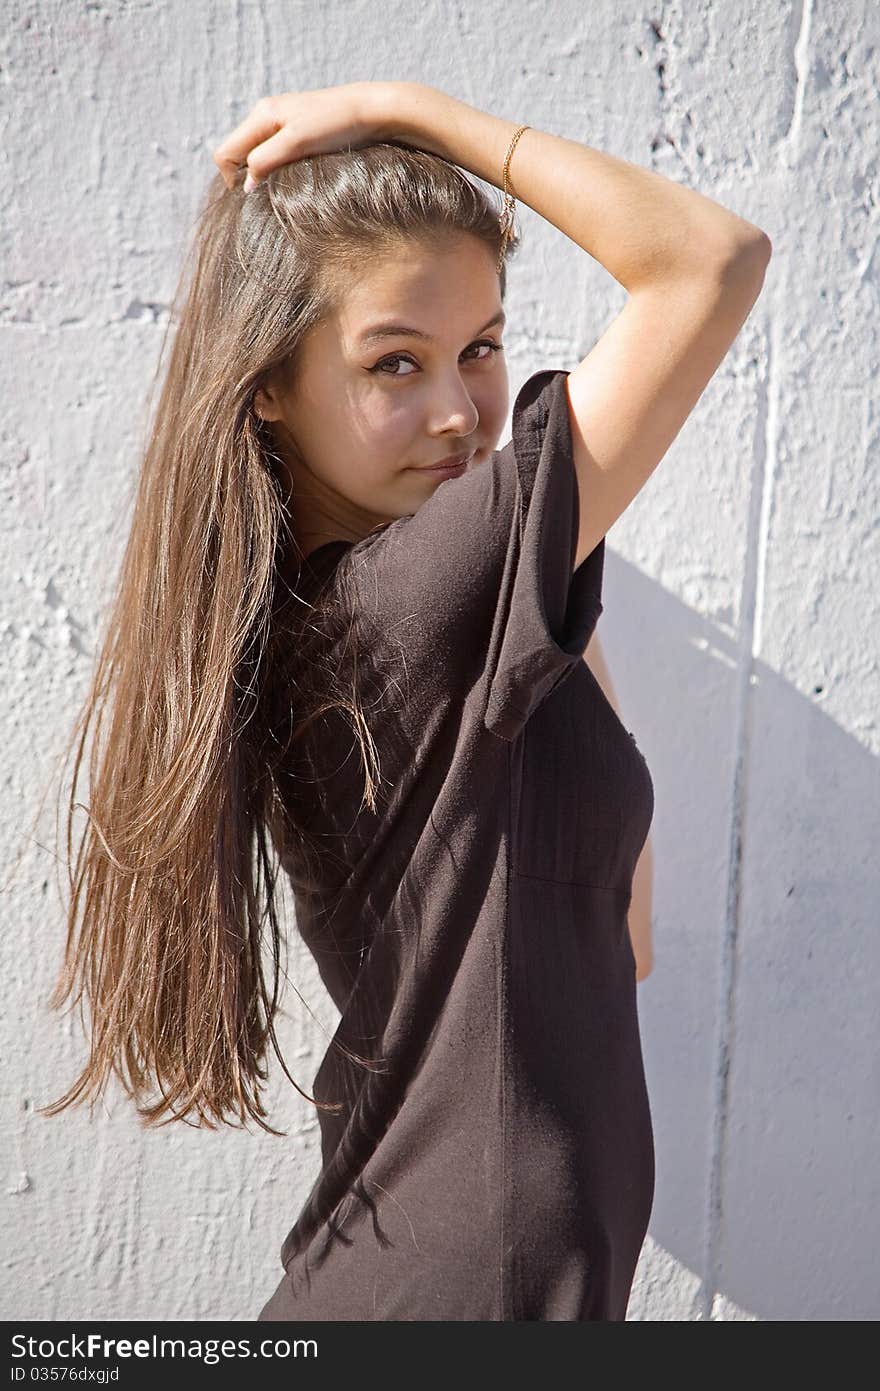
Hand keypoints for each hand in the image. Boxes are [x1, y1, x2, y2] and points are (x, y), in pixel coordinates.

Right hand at [212, 81, 400, 190]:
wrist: (371, 111)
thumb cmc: (336, 126)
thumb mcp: (296, 144)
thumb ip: (266, 161)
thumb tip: (245, 185)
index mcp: (261, 115)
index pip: (225, 153)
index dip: (231, 180)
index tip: (251, 200)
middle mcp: (266, 115)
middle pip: (237, 153)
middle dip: (244, 177)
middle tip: (266, 198)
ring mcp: (281, 122)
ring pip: (255, 154)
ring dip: (262, 174)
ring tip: (282, 187)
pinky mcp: (297, 130)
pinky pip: (273, 153)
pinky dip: (276, 168)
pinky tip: (294, 177)